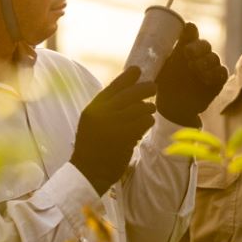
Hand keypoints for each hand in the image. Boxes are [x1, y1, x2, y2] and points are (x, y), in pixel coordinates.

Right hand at [71, 66, 155, 194]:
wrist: (88, 172)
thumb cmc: (92, 148)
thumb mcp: (92, 123)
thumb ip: (106, 109)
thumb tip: (128, 93)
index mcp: (93, 108)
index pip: (113, 87)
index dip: (127, 77)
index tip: (137, 70)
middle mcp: (102, 113)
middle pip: (130, 94)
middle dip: (145, 88)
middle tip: (154, 87)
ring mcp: (114, 124)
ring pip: (140, 108)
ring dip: (148, 108)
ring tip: (149, 110)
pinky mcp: (125, 136)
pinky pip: (144, 121)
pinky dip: (148, 122)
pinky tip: (146, 125)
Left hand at [155, 22, 227, 126]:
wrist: (174, 107)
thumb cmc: (165, 85)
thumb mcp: (158, 70)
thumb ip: (155, 60)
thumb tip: (142, 50)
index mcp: (185, 47)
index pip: (190, 33)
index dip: (190, 30)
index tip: (187, 29)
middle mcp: (200, 55)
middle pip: (204, 44)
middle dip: (197, 47)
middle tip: (187, 53)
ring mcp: (210, 67)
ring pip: (214, 58)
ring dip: (205, 61)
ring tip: (194, 68)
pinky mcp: (217, 80)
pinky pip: (222, 73)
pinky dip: (216, 73)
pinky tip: (206, 78)